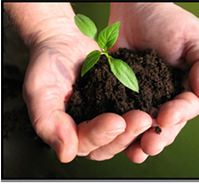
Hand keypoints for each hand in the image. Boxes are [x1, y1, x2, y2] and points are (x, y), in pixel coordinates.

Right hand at [22, 13, 152, 162]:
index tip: (116, 121)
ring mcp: (105, 116)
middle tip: (142, 119)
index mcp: (69, 131)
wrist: (64, 42)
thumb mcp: (40, 91)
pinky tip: (155, 107)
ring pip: (124, 133)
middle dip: (126, 134)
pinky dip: (143, 111)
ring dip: (138, 128)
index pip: (85, 143)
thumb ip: (48, 122)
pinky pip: (131, 111)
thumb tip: (65, 153)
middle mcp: (89, 128)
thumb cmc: (48, 65)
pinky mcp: (119, 102)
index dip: (101, 135)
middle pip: (109, 144)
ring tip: (150, 115)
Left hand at [108, 3, 198, 161]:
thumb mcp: (195, 39)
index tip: (166, 117)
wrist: (136, 11)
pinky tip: (115, 138)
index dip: (178, 115)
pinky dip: (120, 127)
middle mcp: (165, 97)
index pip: (186, 108)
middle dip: (159, 136)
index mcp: (185, 88)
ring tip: (135, 151)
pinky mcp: (121, 95)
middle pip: (165, 124)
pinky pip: (122, 114)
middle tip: (149, 145)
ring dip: (139, 140)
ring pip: (144, 125)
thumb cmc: (169, 22)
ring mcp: (142, 98)